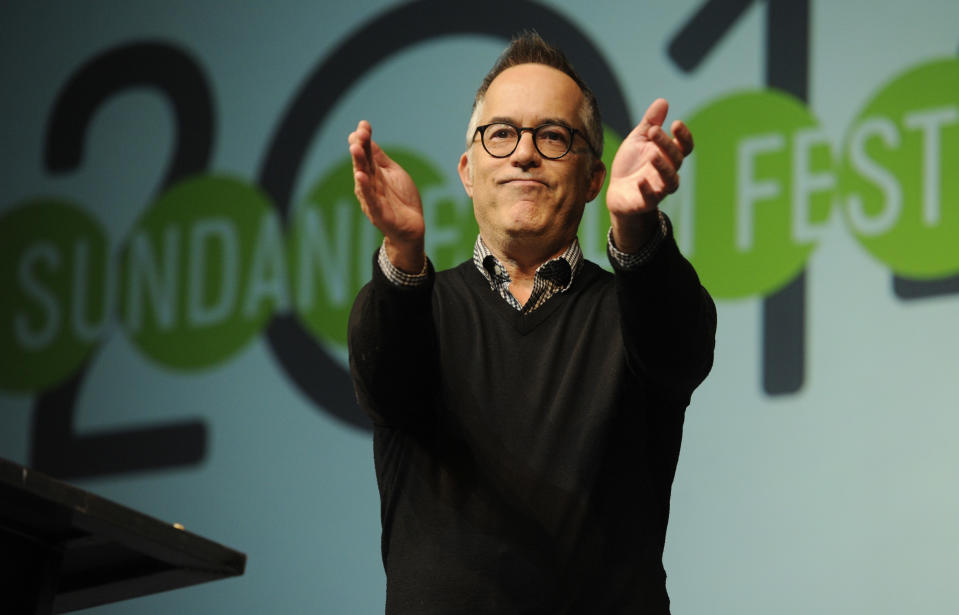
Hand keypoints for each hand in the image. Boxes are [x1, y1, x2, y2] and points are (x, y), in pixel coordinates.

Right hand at [348, 120, 425, 272]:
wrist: (412, 228)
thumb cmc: (402, 200)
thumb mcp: (393, 174)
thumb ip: (380, 159)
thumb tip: (367, 139)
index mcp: (374, 173)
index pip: (366, 153)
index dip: (364, 139)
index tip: (364, 124)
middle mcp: (369, 184)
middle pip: (363, 163)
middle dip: (360, 147)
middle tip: (359, 133)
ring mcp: (372, 198)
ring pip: (364, 179)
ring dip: (359, 163)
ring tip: (355, 148)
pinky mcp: (378, 212)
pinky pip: (370, 199)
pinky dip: (365, 188)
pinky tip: (360, 176)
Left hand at [606, 98, 692, 252]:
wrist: (617, 190)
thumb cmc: (631, 163)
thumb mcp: (638, 140)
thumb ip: (650, 123)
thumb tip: (662, 101)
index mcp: (668, 156)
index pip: (685, 146)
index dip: (684, 136)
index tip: (676, 123)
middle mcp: (668, 172)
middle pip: (676, 159)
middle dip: (666, 145)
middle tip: (653, 131)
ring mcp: (659, 188)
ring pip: (670, 180)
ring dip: (663, 167)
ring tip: (652, 155)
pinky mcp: (646, 202)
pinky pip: (651, 198)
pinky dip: (647, 190)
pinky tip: (640, 181)